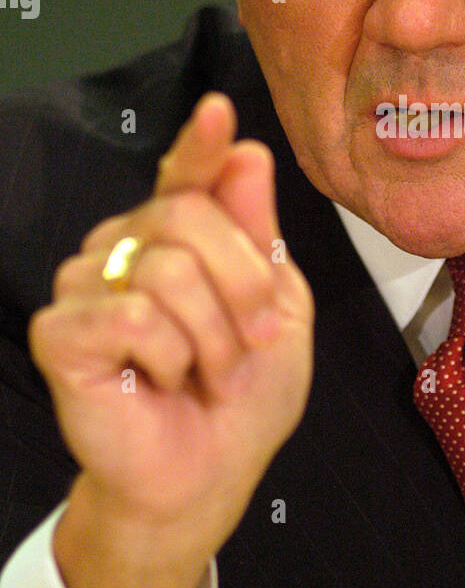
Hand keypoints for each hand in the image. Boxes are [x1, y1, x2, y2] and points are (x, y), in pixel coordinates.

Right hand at [29, 91, 313, 553]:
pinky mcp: (61, 331)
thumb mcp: (279, 309)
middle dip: (244, 286)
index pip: (188, 174)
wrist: (208, 474)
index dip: (201, 143)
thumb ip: (259, 233)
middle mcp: (128, 245)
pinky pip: (133, 316)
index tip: (219, 113)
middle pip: (191, 214)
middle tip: (251, 342)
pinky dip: (167, 359)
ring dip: (214, 337)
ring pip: (168, 267)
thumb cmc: (241, 396)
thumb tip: (246, 152)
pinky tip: (157, 381)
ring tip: (207, 372)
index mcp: (183, 235)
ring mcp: (87, 284)